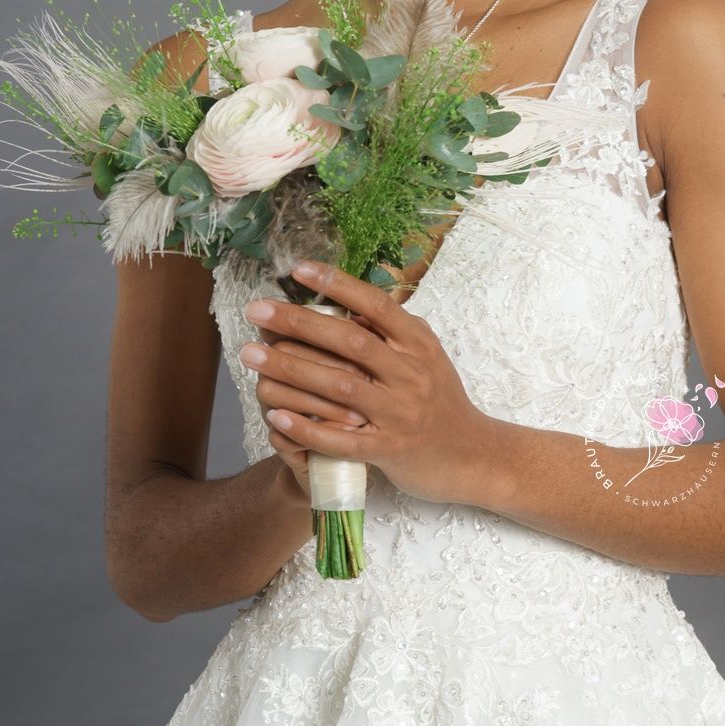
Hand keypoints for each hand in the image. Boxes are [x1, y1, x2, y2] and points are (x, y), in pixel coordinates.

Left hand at [239, 259, 499, 504]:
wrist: (472, 456)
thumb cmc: (439, 400)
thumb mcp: (425, 355)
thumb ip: (391, 330)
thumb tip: (347, 300)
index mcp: (417, 343)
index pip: (375, 304)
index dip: (337, 284)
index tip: (298, 269)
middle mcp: (410, 373)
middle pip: (349, 341)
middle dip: (298, 323)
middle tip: (256, 311)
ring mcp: (399, 413)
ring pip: (339, 386)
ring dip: (291, 370)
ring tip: (251, 357)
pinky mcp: (389, 450)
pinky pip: (341, 439)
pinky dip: (307, 427)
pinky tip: (276, 416)